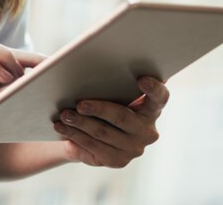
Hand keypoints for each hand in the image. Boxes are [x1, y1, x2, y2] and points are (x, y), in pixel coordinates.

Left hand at [53, 76, 168, 167]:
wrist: (89, 134)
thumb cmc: (101, 103)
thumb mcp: (108, 92)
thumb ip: (110, 81)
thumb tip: (83, 61)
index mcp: (151, 108)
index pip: (160, 97)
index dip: (154, 89)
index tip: (141, 79)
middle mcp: (147, 130)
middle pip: (122, 116)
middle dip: (99, 109)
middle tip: (80, 104)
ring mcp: (134, 148)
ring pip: (103, 132)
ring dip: (81, 123)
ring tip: (64, 115)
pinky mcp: (118, 161)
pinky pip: (94, 147)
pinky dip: (75, 135)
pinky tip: (62, 127)